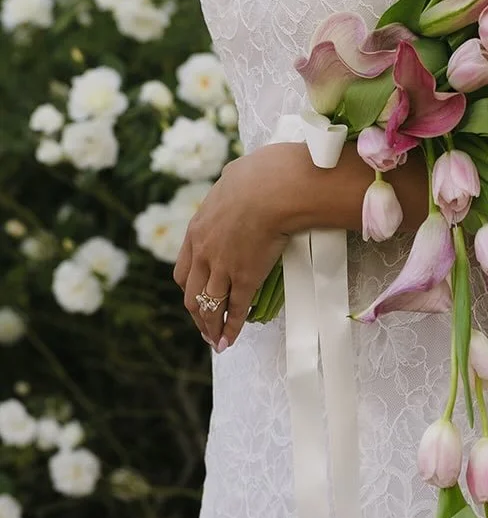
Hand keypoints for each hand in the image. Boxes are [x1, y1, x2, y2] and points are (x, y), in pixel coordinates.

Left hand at [173, 143, 301, 350]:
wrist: (273, 189)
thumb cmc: (260, 176)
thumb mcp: (234, 178)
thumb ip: (231, 187)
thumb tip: (237, 176)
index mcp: (197, 229)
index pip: (184, 268)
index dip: (190, 287)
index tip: (197, 298)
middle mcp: (203, 252)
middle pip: (190, 293)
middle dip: (197, 314)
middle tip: (205, 327)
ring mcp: (222, 267)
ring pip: (208, 306)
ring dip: (210, 327)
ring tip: (216, 341)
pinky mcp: (244, 278)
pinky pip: (234, 309)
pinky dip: (230, 328)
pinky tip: (229, 340)